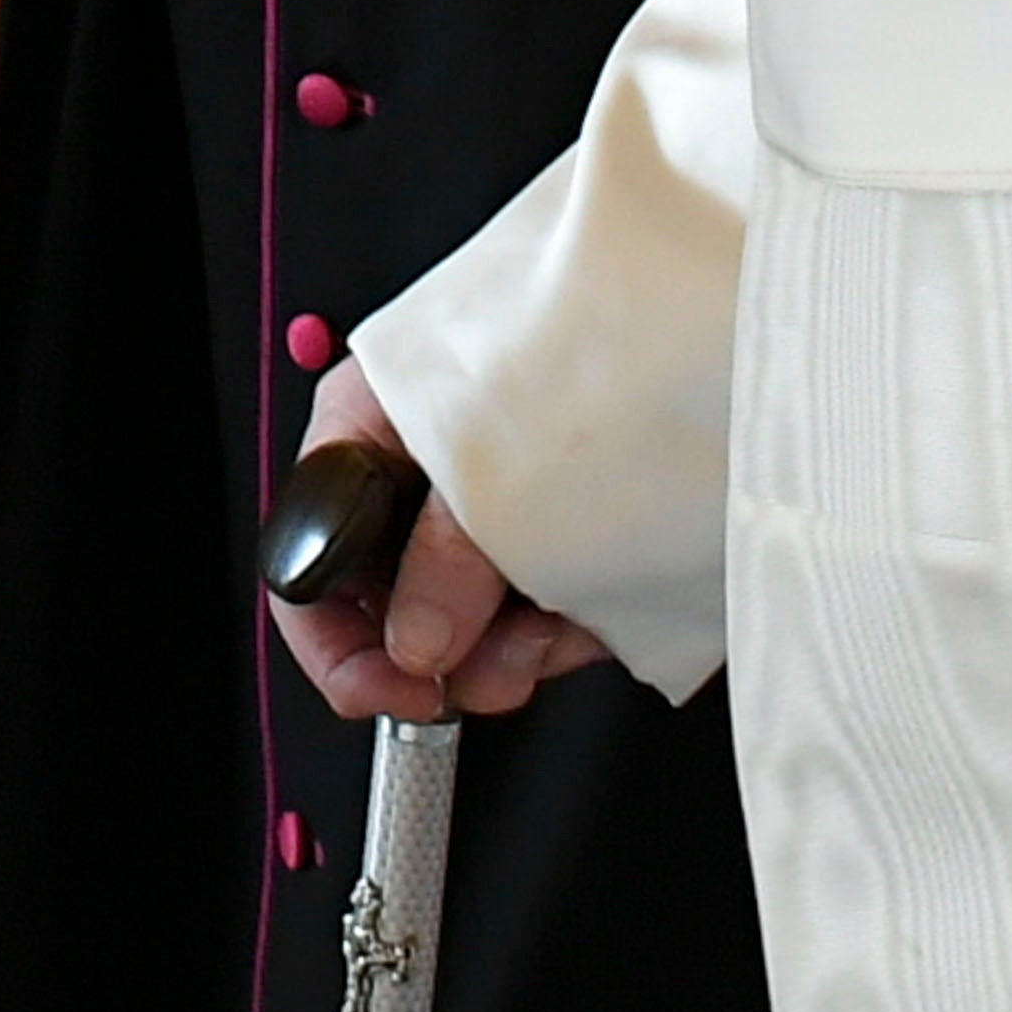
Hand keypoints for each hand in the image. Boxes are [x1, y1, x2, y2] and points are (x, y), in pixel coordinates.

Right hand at [259, 359, 611, 726]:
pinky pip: (533, 612)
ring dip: (510, 651)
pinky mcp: (547, 529)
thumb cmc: (583, 344)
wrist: (705, 320)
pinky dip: (561, 630)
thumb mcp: (486, 463)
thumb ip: (442, 561)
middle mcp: (415, 471)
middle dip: (442, 655)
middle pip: (389, 603)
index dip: (334, 641)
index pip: (306, 561)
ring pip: (466, 621)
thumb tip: (416, 647)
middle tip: (490, 675)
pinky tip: (591, 615)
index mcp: (367, 429)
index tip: (382, 692)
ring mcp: (483, 505)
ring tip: (556, 633)